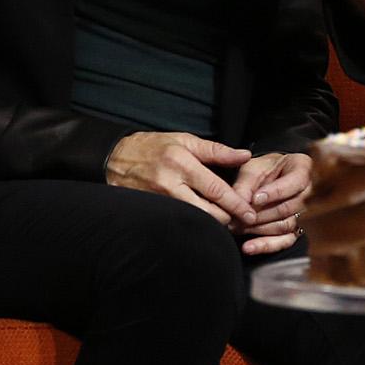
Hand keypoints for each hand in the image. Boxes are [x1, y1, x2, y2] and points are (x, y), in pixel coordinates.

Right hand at [106, 131, 255, 226]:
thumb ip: (216, 151)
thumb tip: (245, 156)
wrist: (113, 159)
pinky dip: (196, 224)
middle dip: (228, 219)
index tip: (250, 213)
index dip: (236, 204)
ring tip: (226, 220)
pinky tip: (205, 221)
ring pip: (196, 220)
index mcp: (181, 164)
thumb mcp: (184, 140)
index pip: (216, 190)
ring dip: (213, 224)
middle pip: (208, 212)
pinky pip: (180, 222)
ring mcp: (160, 201)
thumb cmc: (152, 147)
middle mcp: (170, 185)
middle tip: (241, 219)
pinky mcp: (153, 211)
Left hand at [230, 150, 312, 256]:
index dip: (275, 192)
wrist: (265, 177)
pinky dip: (266, 245)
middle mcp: (307, 192)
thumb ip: (245, 184)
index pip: (295, 183)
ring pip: (284, 225)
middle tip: (237, 216)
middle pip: (287, 208)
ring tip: (236, 227)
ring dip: (258, 229)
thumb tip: (240, 204)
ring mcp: (302, 212)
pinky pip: (285, 242)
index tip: (255, 198)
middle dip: (260, 214)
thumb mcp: (250, 169)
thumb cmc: (260, 169)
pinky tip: (249, 247)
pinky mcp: (294, 229)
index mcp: (302, 168)